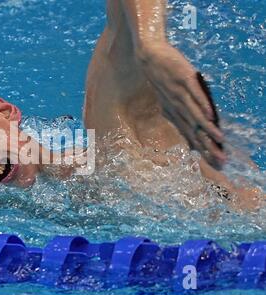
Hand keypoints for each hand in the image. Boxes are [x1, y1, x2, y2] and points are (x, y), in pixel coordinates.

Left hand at [137, 43, 225, 168]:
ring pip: (195, 115)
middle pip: (194, 129)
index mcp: (173, 112)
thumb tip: (184, 126)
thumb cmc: (160, 79)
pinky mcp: (184, 78)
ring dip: (208, 128)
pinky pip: (195, 94)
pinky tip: (211, 115)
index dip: (201, 149)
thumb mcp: (166, 100)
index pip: (190, 135)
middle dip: (207, 146)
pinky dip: (203, 105)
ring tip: (219, 140)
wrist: (148, 56)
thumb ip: (176, 115)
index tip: (214, 162)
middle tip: (220, 160)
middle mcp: (176, 106)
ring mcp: (180, 92)